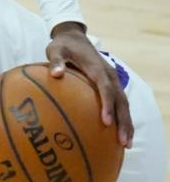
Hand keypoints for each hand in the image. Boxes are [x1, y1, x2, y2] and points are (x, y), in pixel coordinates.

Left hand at [47, 21, 132, 147]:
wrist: (74, 37)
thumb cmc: (62, 45)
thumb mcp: (55, 49)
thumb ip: (56, 61)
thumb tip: (55, 73)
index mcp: (97, 68)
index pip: (106, 88)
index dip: (107, 105)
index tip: (106, 122)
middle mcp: (109, 76)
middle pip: (121, 101)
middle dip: (123, 122)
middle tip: (122, 142)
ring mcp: (112, 80)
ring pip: (123, 104)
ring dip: (126, 123)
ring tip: (125, 144)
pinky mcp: (110, 85)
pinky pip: (118, 103)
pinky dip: (120, 118)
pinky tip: (116, 135)